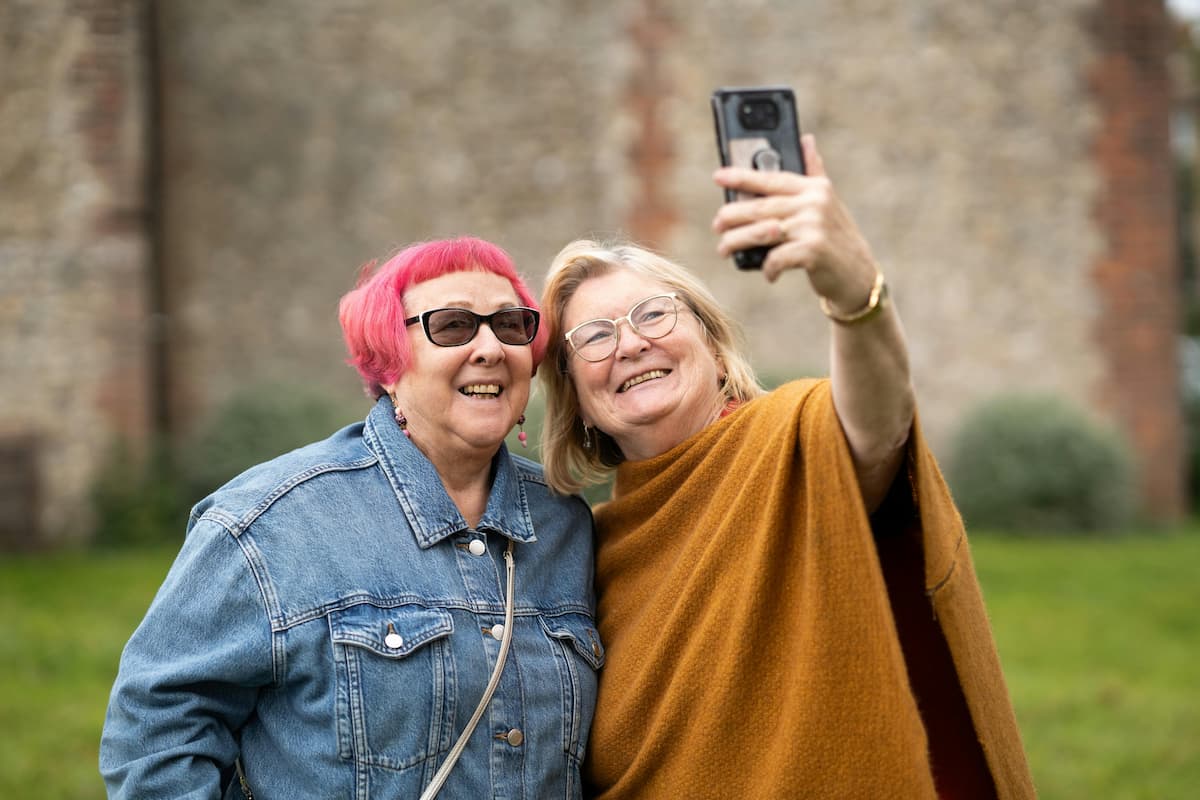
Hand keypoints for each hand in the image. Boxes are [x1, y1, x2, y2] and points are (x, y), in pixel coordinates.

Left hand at [711, 134, 878, 310]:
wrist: (858, 273)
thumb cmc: (836, 237)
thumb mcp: (828, 201)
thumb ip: (814, 171)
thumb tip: (806, 139)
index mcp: (814, 188)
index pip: (772, 179)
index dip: (742, 177)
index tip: (718, 176)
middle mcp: (814, 203)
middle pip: (761, 207)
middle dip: (732, 216)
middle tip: (716, 225)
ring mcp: (813, 226)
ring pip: (762, 232)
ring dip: (737, 241)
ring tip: (723, 249)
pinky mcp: (812, 251)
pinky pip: (776, 258)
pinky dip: (769, 268)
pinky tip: (768, 273)